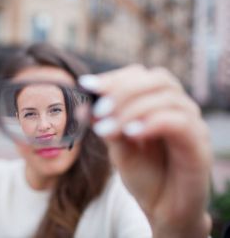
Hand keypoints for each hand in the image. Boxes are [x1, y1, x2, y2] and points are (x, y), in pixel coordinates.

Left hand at [79, 65, 211, 236]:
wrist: (163, 210)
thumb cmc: (143, 176)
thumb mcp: (119, 148)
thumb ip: (108, 125)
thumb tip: (86, 104)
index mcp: (158, 104)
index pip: (141, 75)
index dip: (114, 78)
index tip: (86, 85)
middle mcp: (179, 109)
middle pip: (157, 79)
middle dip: (123, 90)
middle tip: (99, 109)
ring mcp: (192, 125)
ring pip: (167, 97)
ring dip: (132, 108)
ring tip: (108, 126)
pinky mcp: (199, 145)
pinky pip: (179, 122)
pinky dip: (152, 122)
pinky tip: (130, 133)